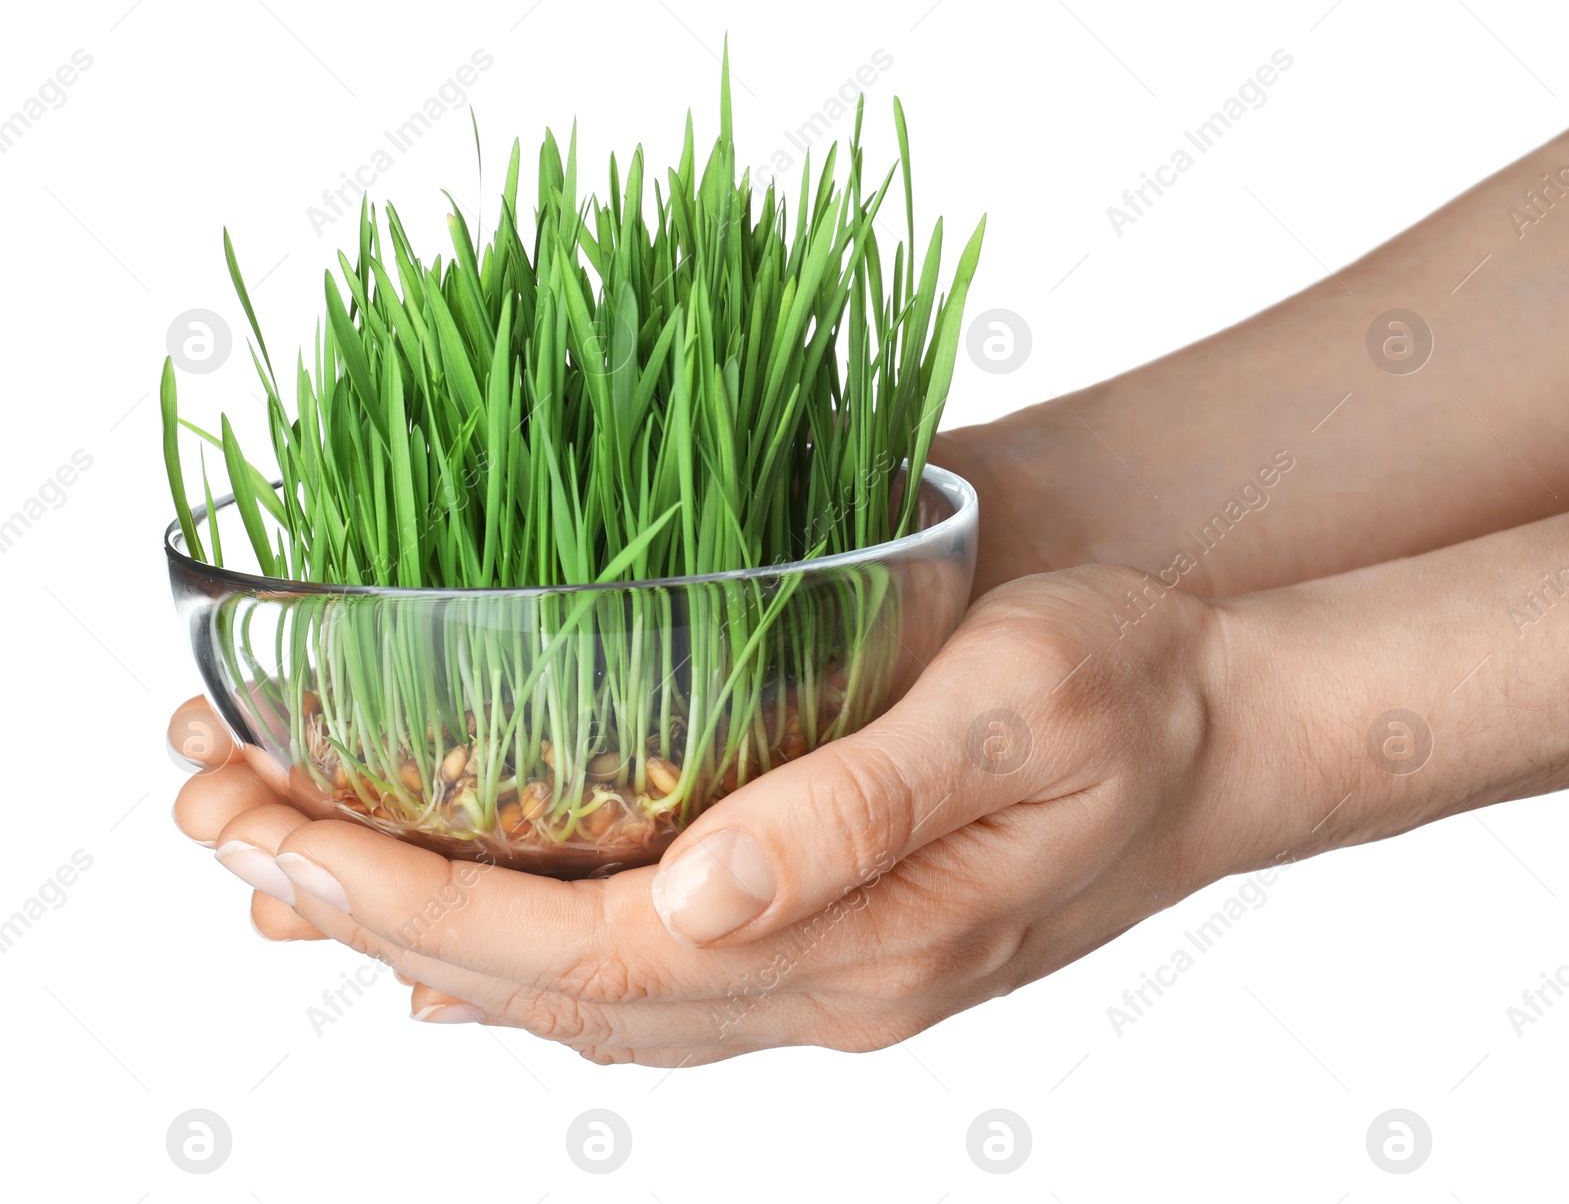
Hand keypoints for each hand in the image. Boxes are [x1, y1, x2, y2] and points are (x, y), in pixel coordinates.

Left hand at [173, 564, 1268, 1065]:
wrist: (1223, 738)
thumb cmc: (1125, 699)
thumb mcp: (1011, 717)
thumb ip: (855, 814)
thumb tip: (691, 893)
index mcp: (852, 943)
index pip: (581, 951)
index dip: (412, 898)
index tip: (270, 836)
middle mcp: (815, 989)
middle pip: (548, 986)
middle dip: (367, 910)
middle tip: (219, 825)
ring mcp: (816, 979)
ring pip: (576, 996)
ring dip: (424, 935)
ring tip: (289, 868)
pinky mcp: (821, 943)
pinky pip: (635, 982)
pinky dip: (522, 959)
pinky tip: (457, 938)